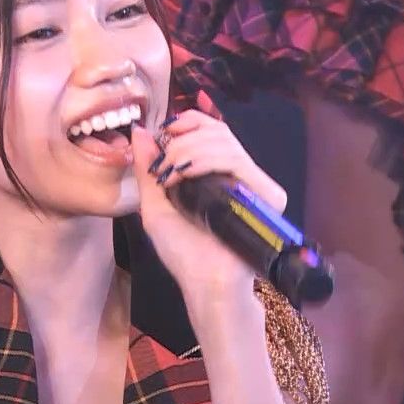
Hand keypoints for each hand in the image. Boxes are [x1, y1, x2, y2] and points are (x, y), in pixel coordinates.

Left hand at [129, 113, 286, 305]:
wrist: (205, 282)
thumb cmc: (182, 252)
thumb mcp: (154, 205)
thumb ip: (147, 169)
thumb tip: (139, 130)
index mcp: (215, 173)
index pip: (210, 129)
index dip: (187, 122)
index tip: (164, 134)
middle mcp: (236, 174)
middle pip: (216, 130)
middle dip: (182, 140)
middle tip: (163, 167)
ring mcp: (252, 183)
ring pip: (225, 141)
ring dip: (189, 150)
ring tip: (170, 175)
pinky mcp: (265, 194)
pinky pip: (236, 160)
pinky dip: (205, 160)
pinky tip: (184, 175)